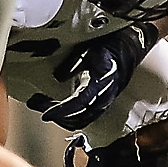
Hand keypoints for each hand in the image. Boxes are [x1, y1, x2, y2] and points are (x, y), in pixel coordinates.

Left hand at [26, 26, 150, 128]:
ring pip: (81, 120)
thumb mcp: (90, 50)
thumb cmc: (110, 46)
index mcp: (101, 83)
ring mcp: (105, 102)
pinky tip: (58, 110)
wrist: (131, 46)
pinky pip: (86, 118)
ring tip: (44, 107)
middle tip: (36, 105)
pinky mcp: (103, 103)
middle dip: (56, 115)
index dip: (61, 110)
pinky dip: (71, 117)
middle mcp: (104, 97)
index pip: (79, 103)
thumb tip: (57, 77)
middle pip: (78, 117)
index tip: (45, 114)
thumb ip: (74, 63)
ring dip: (62, 118)